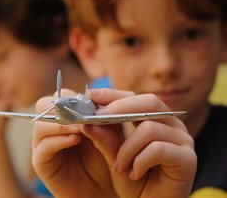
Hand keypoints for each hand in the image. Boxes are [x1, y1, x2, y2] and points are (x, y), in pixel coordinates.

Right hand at [32, 89, 132, 196]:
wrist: (101, 191)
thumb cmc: (106, 161)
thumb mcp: (111, 136)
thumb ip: (104, 120)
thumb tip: (93, 102)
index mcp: (66, 117)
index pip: (62, 96)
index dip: (75, 97)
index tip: (92, 102)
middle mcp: (51, 128)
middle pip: (44, 104)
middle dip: (63, 107)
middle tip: (81, 114)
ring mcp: (43, 144)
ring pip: (40, 123)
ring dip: (61, 123)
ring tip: (81, 129)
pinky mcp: (41, 161)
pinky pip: (43, 145)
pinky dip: (58, 140)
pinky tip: (75, 140)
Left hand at [82, 89, 196, 197]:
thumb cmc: (134, 181)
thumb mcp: (114, 157)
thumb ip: (105, 139)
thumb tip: (86, 121)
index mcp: (155, 120)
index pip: (135, 98)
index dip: (113, 94)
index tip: (91, 94)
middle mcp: (172, 125)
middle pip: (149, 103)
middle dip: (120, 108)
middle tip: (98, 117)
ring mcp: (183, 140)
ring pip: (149, 128)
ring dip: (127, 149)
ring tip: (118, 167)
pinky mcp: (188, 158)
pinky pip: (158, 149)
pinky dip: (140, 161)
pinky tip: (135, 173)